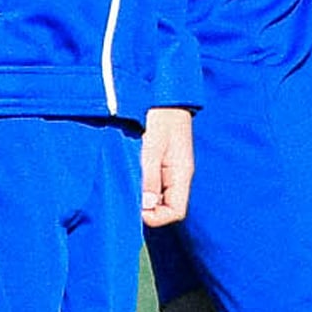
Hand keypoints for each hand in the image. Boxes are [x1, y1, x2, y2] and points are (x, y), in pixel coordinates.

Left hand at [141, 106, 194, 227]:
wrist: (165, 94)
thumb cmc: (160, 117)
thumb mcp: (152, 146)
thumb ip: (150, 176)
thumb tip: (147, 205)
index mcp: (182, 174)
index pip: (176, 212)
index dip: (156, 217)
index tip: (138, 208)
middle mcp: (179, 176)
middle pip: (167, 207)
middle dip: (148, 209)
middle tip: (129, 196)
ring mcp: (172, 170)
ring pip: (160, 197)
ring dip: (145, 197)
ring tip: (129, 185)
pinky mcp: (163, 163)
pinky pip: (156, 185)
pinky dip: (144, 186)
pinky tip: (133, 176)